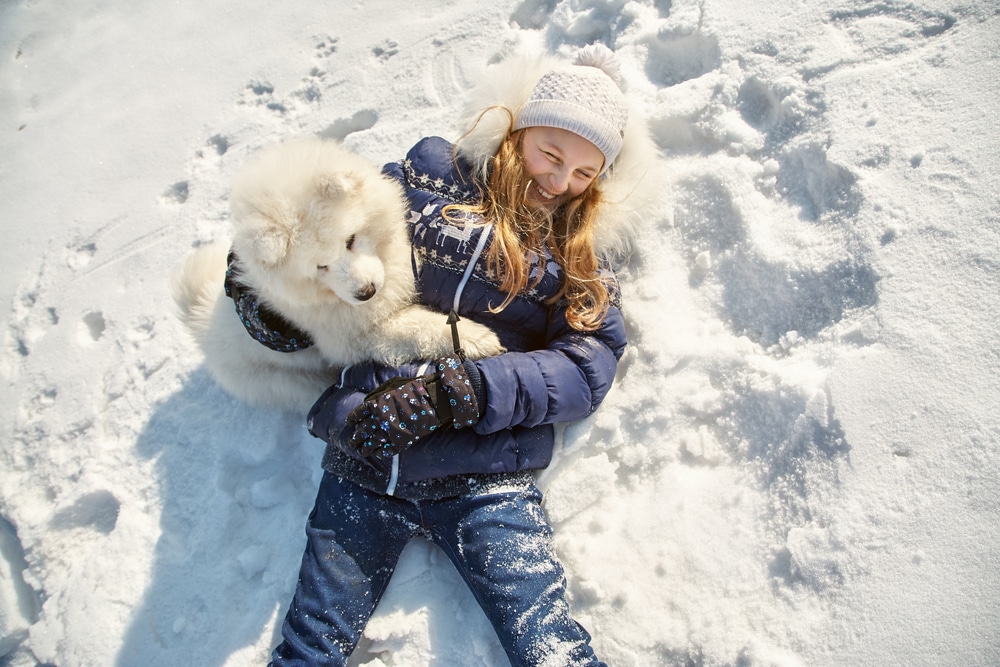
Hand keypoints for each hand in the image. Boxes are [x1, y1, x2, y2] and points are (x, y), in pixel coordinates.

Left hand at [345, 356, 480, 460]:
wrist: (433, 400)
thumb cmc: (413, 388)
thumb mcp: (391, 385)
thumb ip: (377, 394)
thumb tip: (368, 402)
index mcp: (375, 404)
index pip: (358, 414)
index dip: (352, 419)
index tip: (350, 423)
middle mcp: (379, 419)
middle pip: (363, 431)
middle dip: (356, 437)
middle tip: (353, 441)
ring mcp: (390, 431)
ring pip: (372, 443)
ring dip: (365, 448)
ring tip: (361, 451)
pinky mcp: (401, 441)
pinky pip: (388, 450)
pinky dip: (382, 453)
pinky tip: (378, 454)